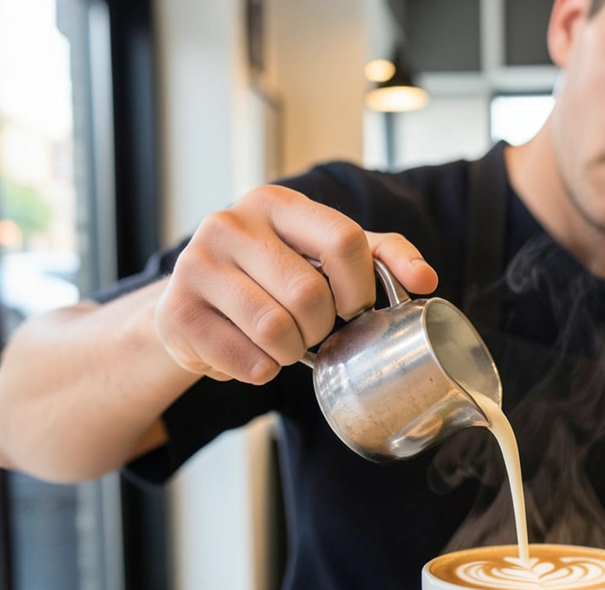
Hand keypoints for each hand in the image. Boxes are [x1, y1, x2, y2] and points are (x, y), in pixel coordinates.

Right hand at [155, 185, 437, 383]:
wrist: (195, 306)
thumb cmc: (272, 278)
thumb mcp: (325, 254)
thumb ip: (381, 255)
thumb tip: (426, 279)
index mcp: (275, 203)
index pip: (345, 240)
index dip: (360, 286)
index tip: (354, 306)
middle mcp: (229, 224)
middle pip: (310, 293)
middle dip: (323, 327)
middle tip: (313, 331)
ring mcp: (196, 265)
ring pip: (276, 329)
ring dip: (291, 352)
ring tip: (283, 344)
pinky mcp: (177, 312)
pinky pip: (246, 360)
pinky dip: (262, 370)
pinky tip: (253, 356)